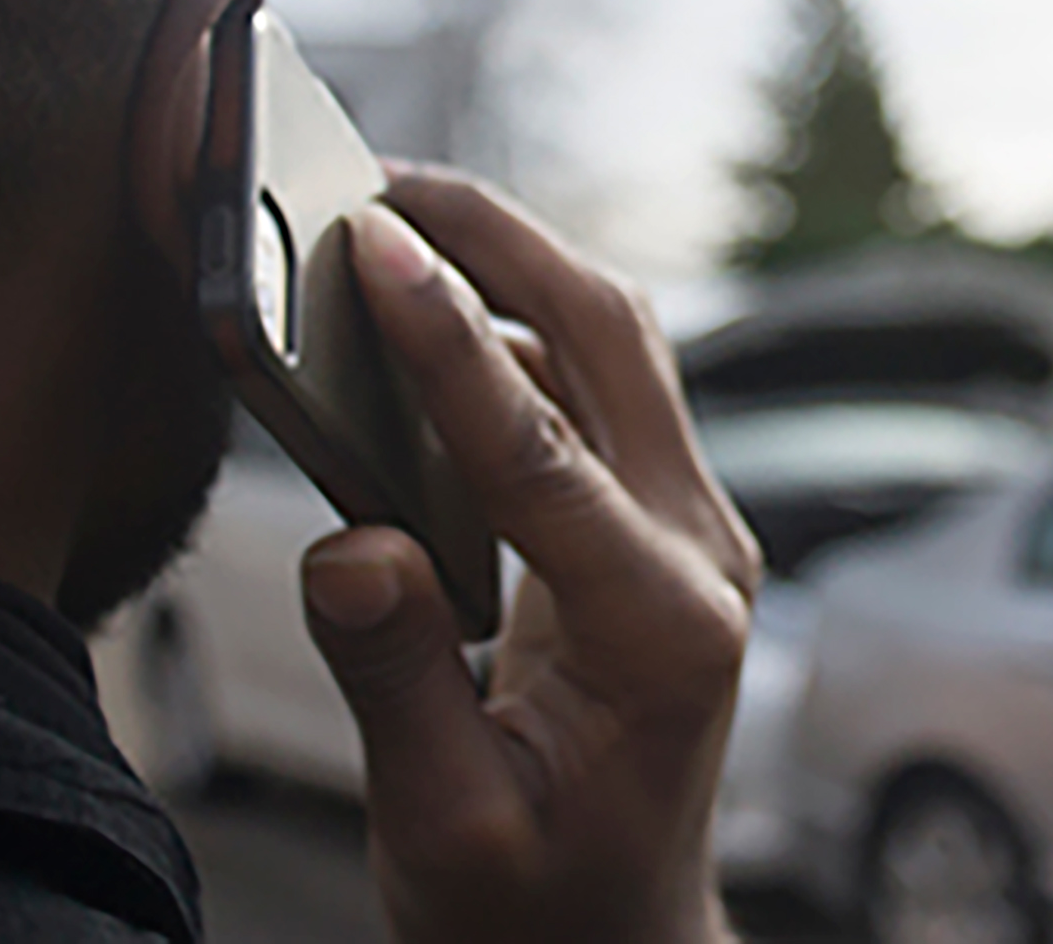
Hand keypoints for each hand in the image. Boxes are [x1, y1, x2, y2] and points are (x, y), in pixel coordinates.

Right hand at [297, 167, 760, 943]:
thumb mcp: (448, 824)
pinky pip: (597, 396)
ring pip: (616, 350)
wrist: (617, 934)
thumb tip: (348, 542)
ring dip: (516, 271)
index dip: (451, 349)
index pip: (546, 454)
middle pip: (616, 343)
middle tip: (388, 185)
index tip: (375, 253)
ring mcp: (694, 532)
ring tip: (401, 227)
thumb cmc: (540, 903)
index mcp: (666, 631)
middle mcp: (704, 555)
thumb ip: (399, 680)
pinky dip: (519, 336)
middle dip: (506, 244)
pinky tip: (438, 321)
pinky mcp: (661, 527)